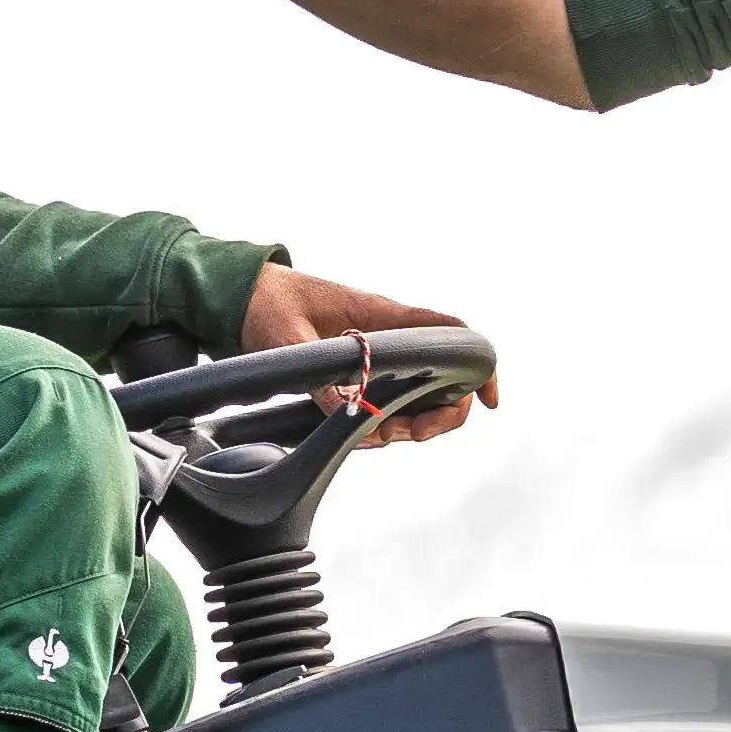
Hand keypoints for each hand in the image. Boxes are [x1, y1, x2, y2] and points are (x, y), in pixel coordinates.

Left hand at [245, 260, 489, 446]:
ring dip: (410, 422)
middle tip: (414, 433)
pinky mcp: (354, 371)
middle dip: (441, 412)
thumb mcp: (291, 340)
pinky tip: (365, 431)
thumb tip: (352, 410)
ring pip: (415, 395)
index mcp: (383, 315)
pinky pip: (385, 400)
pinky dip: (384, 421)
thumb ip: (322, 376)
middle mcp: (386, 336)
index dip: (479, 366)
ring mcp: (373, 355)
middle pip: (440, 377)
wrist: (241, 296)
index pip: (448, 334)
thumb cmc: (269, 303)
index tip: (490, 398)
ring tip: (382, 435)